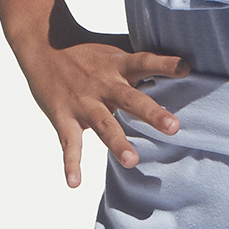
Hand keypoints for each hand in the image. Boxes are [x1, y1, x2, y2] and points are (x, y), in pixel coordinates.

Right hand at [15, 33, 189, 187]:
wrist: (42, 45)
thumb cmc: (88, 51)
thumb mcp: (116, 49)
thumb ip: (143, 60)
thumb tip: (184, 63)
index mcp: (119, 65)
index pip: (145, 61)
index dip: (165, 65)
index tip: (186, 68)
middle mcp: (104, 83)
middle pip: (130, 98)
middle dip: (151, 113)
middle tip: (173, 128)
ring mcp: (83, 102)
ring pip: (103, 124)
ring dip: (117, 142)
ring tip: (132, 161)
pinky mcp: (63, 117)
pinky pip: (69, 143)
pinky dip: (71, 163)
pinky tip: (75, 183)